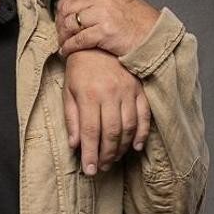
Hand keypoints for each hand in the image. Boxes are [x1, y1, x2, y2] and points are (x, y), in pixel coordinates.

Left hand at [56, 0, 160, 56]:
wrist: (157, 38)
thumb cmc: (142, 24)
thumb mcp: (123, 2)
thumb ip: (102, 0)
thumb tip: (79, 6)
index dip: (64, 5)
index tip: (61, 17)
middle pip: (68, 7)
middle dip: (60, 22)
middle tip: (60, 33)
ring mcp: (105, 13)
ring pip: (70, 23)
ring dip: (63, 36)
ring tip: (63, 43)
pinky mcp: (105, 31)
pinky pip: (78, 39)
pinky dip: (69, 47)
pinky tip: (68, 51)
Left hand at [63, 50, 150, 175]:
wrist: (98, 43)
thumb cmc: (80, 69)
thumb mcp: (68, 91)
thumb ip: (72, 118)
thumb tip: (75, 145)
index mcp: (89, 95)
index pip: (91, 132)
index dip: (91, 154)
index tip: (89, 170)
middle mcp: (110, 94)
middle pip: (111, 133)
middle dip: (107, 155)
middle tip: (101, 168)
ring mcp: (128, 91)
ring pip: (129, 127)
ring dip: (122, 148)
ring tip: (114, 160)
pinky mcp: (140, 89)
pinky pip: (144, 115)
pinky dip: (142, 133)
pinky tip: (136, 147)